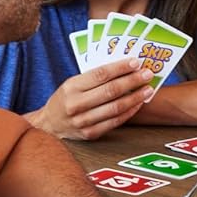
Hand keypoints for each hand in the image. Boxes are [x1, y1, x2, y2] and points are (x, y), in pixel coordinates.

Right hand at [31, 58, 154, 139]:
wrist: (49, 125)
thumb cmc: (65, 99)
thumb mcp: (72, 84)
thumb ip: (93, 78)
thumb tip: (123, 68)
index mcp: (71, 87)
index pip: (100, 74)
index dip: (120, 68)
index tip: (136, 62)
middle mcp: (76, 104)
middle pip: (110, 91)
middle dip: (132, 81)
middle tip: (147, 74)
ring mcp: (82, 121)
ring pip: (115, 108)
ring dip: (135, 98)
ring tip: (148, 89)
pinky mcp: (90, 134)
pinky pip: (114, 122)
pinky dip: (129, 112)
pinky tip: (138, 104)